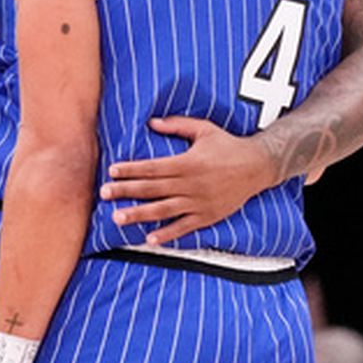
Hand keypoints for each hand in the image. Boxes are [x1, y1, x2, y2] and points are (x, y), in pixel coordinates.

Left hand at [99, 117, 274, 243]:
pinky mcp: (207, 216)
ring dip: (139, 215)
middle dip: (126, 191)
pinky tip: (150, 239)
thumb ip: (177, 125)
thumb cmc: (228, 145)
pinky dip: (167, 234)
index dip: (131, 169)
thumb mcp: (204, 129)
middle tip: (103, 194)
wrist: (258, 166)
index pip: (153, 167)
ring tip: (117, 218)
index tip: (112, 171)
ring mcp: (199, 203)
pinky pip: (184, 227)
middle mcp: (191, 184)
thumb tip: (151, 123)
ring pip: (163, 210)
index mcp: (187, 162)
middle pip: (152, 189)